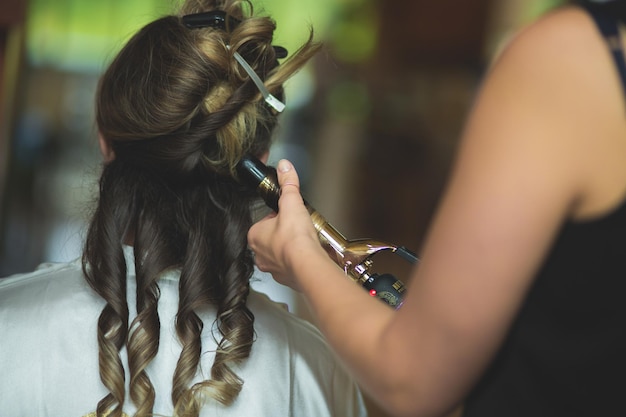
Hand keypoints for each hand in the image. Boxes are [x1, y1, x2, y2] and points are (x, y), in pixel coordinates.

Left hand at [248, 159, 325, 288]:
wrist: (307, 265)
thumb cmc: (295, 238)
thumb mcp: (291, 203)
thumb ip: (287, 184)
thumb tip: (284, 167)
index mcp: (255, 236)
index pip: (265, 222)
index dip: (278, 217)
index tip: (289, 215)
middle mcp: (259, 254)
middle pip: (271, 239)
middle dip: (284, 234)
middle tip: (298, 229)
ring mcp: (272, 269)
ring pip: (279, 255)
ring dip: (290, 250)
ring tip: (304, 243)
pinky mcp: (286, 279)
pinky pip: (290, 269)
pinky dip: (297, 263)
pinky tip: (307, 257)